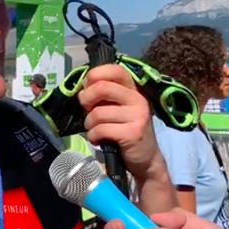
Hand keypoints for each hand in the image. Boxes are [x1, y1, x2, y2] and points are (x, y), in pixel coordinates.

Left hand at [78, 64, 160, 181]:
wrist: (145, 159)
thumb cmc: (125, 130)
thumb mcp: (117, 108)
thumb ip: (103, 96)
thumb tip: (82, 87)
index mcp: (133, 89)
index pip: (114, 69)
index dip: (94, 75)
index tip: (87, 87)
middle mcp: (137, 99)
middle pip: (101, 88)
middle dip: (86, 99)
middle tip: (87, 110)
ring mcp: (137, 115)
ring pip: (97, 113)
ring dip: (89, 124)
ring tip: (95, 130)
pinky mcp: (133, 133)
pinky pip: (101, 129)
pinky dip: (93, 136)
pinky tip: (98, 139)